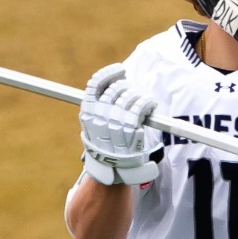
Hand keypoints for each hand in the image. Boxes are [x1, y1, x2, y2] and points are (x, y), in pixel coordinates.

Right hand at [79, 65, 160, 186]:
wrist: (113, 168)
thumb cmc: (105, 145)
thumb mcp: (93, 125)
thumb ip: (98, 105)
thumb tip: (112, 83)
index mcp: (87, 111)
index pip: (96, 83)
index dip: (110, 73)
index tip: (120, 70)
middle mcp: (99, 114)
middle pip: (116, 88)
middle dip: (127, 88)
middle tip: (133, 95)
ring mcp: (114, 119)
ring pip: (129, 95)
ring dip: (138, 97)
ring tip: (142, 103)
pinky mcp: (130, 126)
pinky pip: (140, 105)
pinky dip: (148, 103)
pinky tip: (150, 106)